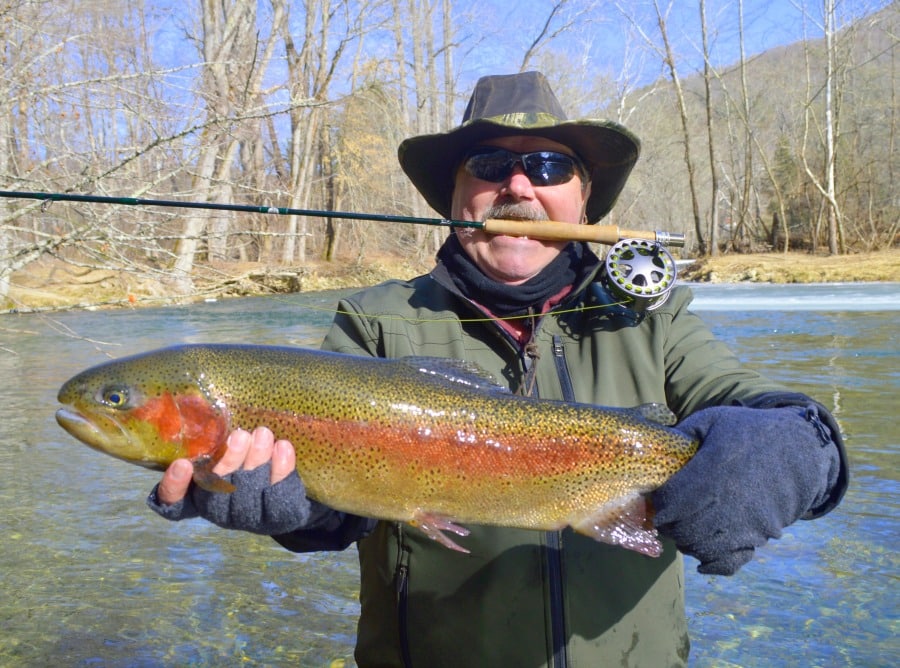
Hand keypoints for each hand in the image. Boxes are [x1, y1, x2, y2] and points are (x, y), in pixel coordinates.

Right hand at [147, 427, 315, 534]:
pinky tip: (283, 447)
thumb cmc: (246, 457)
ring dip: (256, 461)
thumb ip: (213, 438)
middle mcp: (219, 510)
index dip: (175, 487)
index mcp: (198, 496)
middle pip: (217, 494)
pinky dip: (282, 470)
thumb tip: (206, 404)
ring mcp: (247, 518)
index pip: (174, 502)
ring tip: (263, 434)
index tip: (182, 464)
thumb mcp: (226, 447)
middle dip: (229, 461)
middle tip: (240, 434)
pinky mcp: (276, 518)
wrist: (289, 488)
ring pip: (248, 495)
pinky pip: (279, 498)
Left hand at [652, 403, 840, 574]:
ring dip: (687, 542)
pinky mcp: (759, 535)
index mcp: (711, 472)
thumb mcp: (713, 420)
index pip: (670, 503)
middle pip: (682, 529)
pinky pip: (730, 561)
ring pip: (701, 547)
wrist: (799, 449)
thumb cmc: (750, 431)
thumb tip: (656, 446)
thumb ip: (683, 432)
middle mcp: (726, 502)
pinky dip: (713, 564)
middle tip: (667, 516)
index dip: (659, 503)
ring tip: (684, 529)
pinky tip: (703, 559)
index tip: (658, 498)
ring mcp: (745, 523)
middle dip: (669, 526)